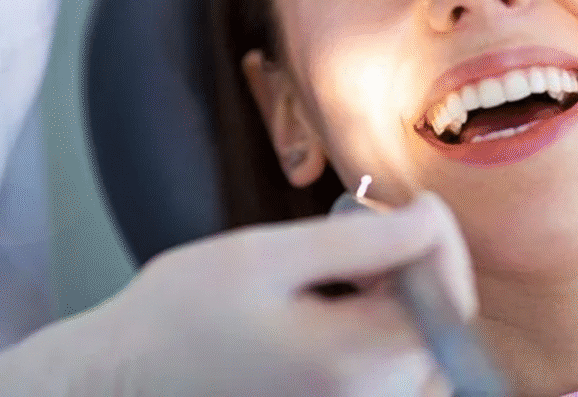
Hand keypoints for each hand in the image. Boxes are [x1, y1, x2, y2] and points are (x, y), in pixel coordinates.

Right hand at [0, 193, 475, 396]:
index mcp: (352, 363)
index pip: (448, 298)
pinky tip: (333, 296)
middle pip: (441, 322)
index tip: (407, 202)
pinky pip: (387, 361)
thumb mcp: (269, 254)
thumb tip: (430, 219)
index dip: (438, 238)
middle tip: (361, 226)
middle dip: (417, 261)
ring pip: (418, 341)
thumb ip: (360, 241)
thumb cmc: (183, 310)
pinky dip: (378, 318)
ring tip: (340, 262)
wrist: (129, 374)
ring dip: (399, 288)